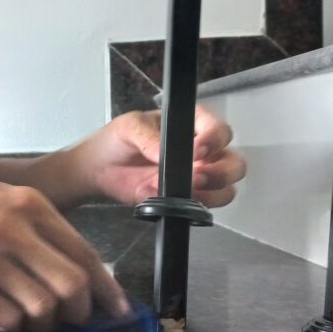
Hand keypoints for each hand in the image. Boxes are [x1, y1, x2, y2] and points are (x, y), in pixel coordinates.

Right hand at [0, 174, 128, 331]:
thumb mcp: (9, 200)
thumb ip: (46, 231)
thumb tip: (89, 276)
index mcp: (30, 205)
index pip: (83, 253)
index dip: (107, 288)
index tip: (118, 309)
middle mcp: (9, 230)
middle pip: (69, 285)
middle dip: (80, 311)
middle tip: (74, 318)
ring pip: (40, 308)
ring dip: (46, 322)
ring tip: (37, 318)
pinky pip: (6, 319)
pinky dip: (15, 324)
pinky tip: (8, 314)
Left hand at [80, 106, 245, 207]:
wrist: (98, 169)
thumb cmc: (117, 140)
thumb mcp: (129, 127)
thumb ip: (148, 137)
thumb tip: (165, 154)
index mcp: (193, 125)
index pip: (219, 130)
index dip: (215, 140)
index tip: (197, 151)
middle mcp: (203, 151)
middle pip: (234, 162)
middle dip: (222, 172)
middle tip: (197, 177)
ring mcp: (198, 178)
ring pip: (227, 188)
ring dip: (213, 192)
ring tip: (188, 192)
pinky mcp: (187, 199)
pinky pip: (206, 206)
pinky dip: (196, 205)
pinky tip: (176, 201)